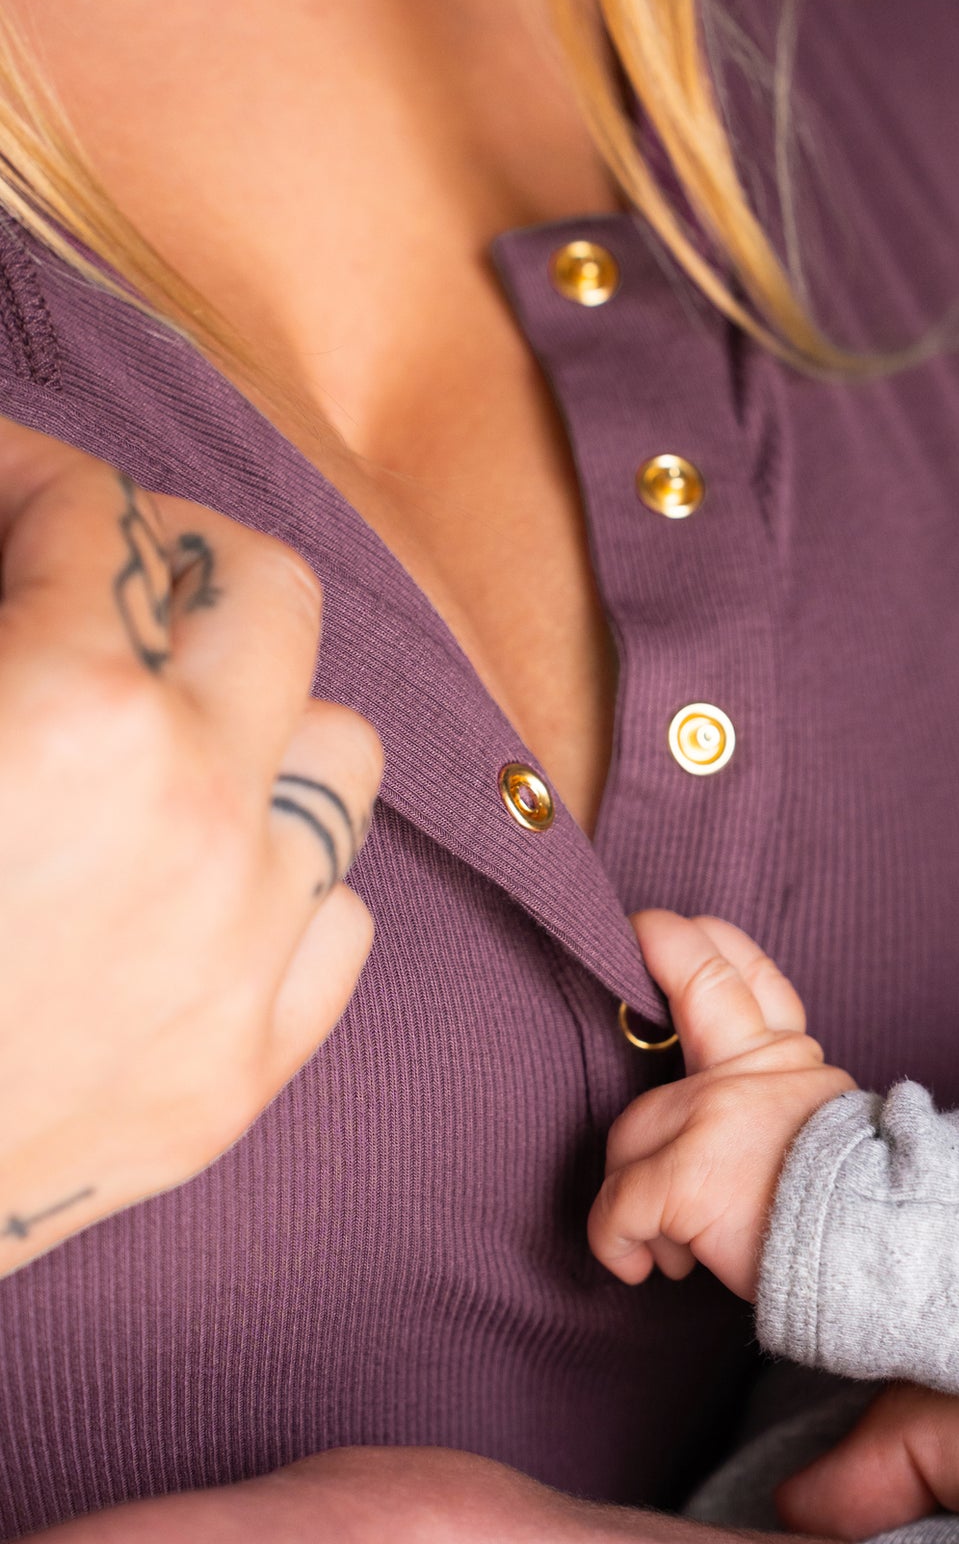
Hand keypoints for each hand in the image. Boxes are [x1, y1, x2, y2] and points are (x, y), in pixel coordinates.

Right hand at [0, 419, 382, 1271]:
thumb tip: (8, 543)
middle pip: (270, 596)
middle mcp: (204, 821)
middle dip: (176, 552)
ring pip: (339, 755)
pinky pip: (336, 920)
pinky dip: (281, 882)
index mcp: (79, 712)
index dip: (23, 472)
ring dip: (262, 714)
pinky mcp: (241, 1071)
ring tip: (163, 727)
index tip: (0, 488)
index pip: (95, 512)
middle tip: (88, 576)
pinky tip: (194, 882)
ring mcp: (243, 954)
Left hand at [590, 911, 853, 1298]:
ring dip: (634, 1191)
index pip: (745, 977)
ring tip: (669, 1243)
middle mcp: (754, 1072)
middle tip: (627, 958)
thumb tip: (728, 1126)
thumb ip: (775, 1102)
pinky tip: (641, 1268)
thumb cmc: (859, 1213)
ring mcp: (715, 1116)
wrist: (894, 1258)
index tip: (653, 924)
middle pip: (675, 1023)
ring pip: (629, 1134)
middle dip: (649, 990)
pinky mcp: (686, 1176)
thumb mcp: (827, 1128)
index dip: (697, 943)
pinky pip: (617, 1207)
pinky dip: (617, 1243)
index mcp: (791, 1063)